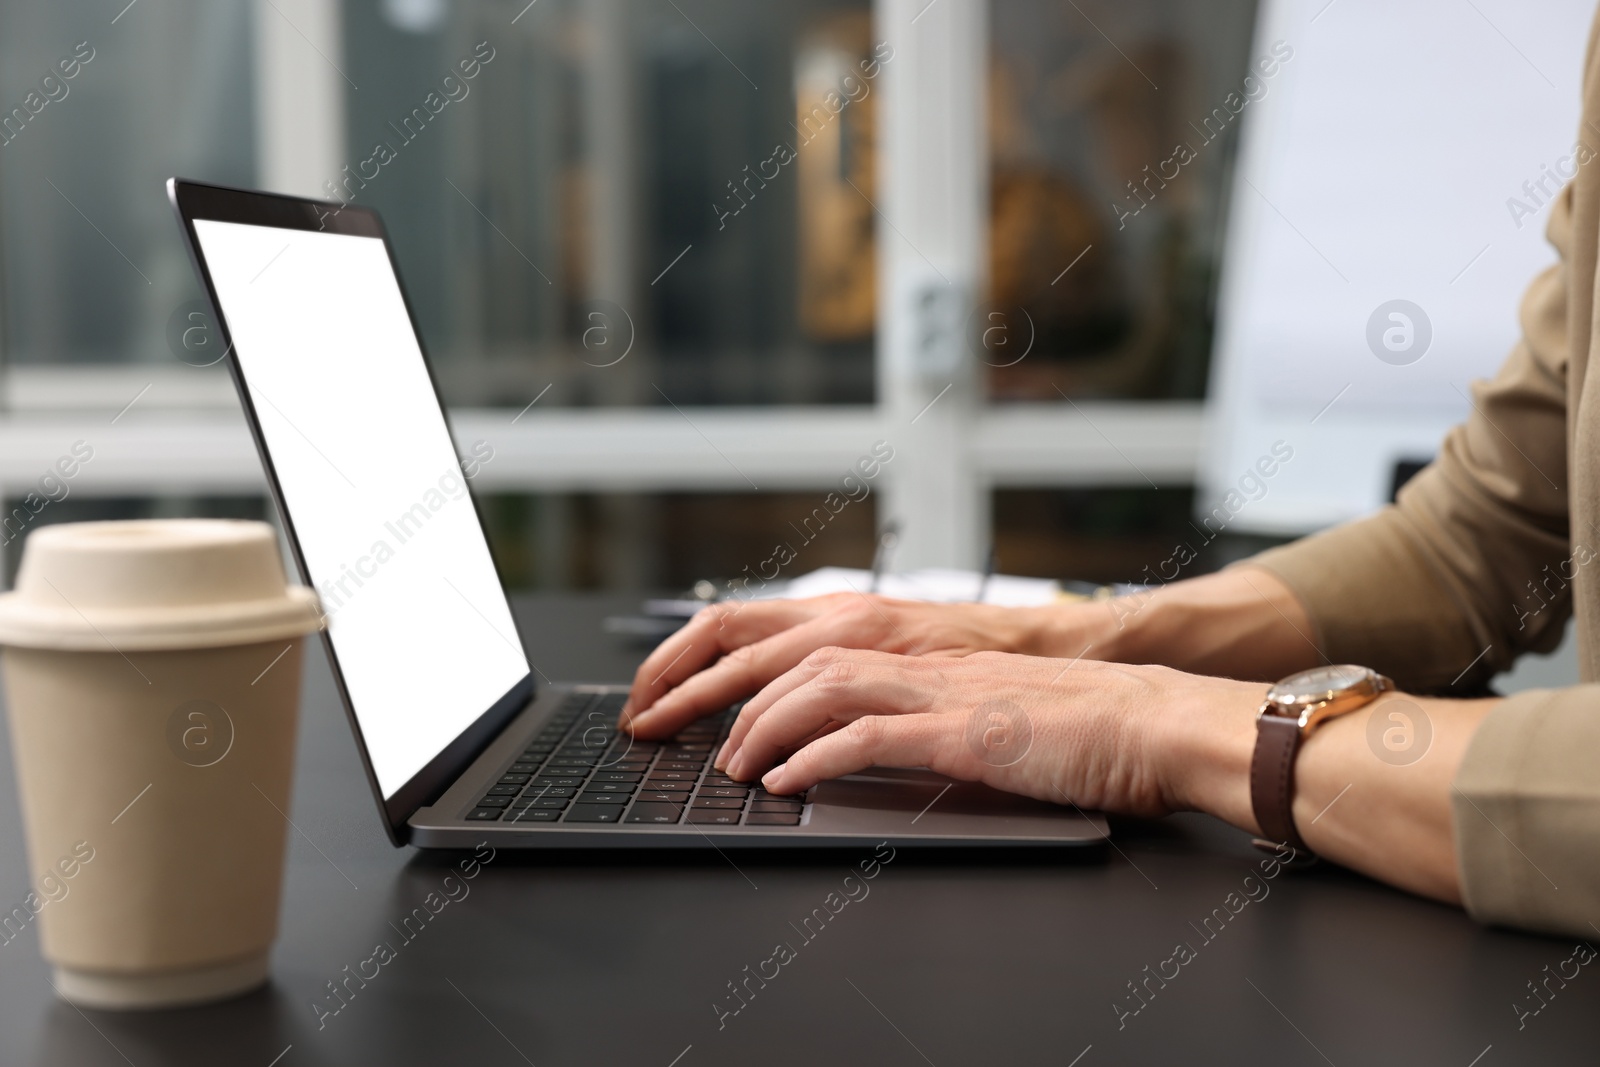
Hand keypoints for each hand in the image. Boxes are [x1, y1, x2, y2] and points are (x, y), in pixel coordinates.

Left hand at [711, 646, 1262, 819]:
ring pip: (826, 687)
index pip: (826, 650)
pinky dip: (816, 757)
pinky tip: (786, 781)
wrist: (1163, 722)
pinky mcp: (968, 734)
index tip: (722, 704)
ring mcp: (947, 695)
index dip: (763, 672)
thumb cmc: (1097, 730)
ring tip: (735, 766)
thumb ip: (949, 726)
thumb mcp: (1002, 720)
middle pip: (807, 659)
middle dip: (739, 696)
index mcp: (936, 664)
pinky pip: (871, 738)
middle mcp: (931, 667)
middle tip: (704, 737)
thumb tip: (900, 752)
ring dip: (766, 726)